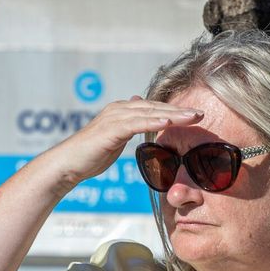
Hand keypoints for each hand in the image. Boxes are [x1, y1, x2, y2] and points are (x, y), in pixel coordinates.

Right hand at [37, 96, 202, 189]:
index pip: (153, 109)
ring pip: (150, 113)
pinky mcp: (112, 128)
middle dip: (179, 110)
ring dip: (174, 114)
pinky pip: (138, 123)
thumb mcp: (113, 138)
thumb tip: (140, 115)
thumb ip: (128, 127)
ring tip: (194, 117)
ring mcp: (115, 116)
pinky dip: (155, 122)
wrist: (67, 163)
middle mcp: (119, 109)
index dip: (173, 112)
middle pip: (155, 107)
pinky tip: (170, 122)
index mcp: (121, 111)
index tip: (193, 116)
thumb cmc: (90, 155)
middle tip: (202, 113)